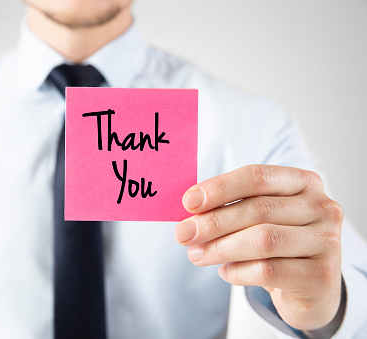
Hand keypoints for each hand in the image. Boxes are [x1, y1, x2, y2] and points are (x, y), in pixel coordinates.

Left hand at [175, 165, 343, 331]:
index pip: (257, 177)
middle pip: (259, 209)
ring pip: (263, 240)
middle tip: (183, 234)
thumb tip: (189, 211)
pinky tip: (224, 272)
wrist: (312, 287)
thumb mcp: (259, 218)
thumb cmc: (278, 244)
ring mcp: (327, 242)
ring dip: (220, 248)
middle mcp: (322, 207)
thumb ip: (232, 207)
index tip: (188, 202)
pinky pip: (268, 271)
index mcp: (304, 182)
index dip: (220, 187)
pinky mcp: (321, 276)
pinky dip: (238, 272)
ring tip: (196, 255)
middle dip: (213, 222)